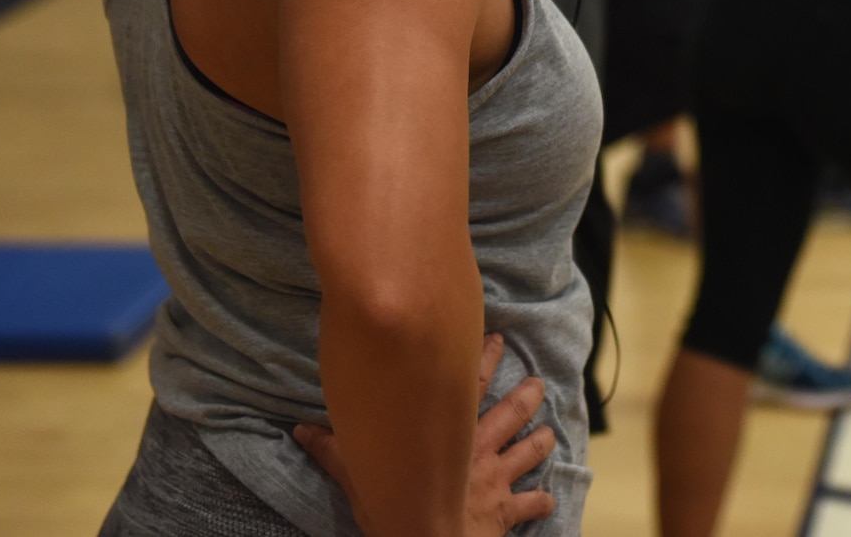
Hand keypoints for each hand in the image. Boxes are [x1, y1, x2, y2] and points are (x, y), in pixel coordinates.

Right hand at [294, 332, 557, 536]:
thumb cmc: (394, 510)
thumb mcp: (358, 477)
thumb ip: (333, 451)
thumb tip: (301, 429)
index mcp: (451, 435)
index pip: (470, 387)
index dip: (484, 360)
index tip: (499, 339)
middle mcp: (479, 451)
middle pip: (509, 413)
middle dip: (525, 395)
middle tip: (538, 382)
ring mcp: (496, 480)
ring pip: (528, 453)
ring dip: (540, 443)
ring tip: (550, 434)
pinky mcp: (506, 511)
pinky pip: (529, 506)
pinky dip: (540, 504)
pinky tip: (549, 502)